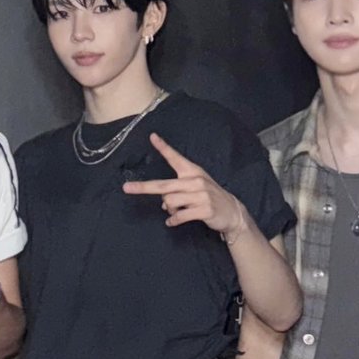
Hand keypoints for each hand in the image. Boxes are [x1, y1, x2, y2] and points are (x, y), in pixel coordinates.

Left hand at [123, 134, 250, 238]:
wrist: (232, 212)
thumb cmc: (209, 197)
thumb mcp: (195, 189)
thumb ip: (177, 192)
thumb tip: (163, 203)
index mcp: (192, 172)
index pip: (175, 158)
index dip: (163, 147)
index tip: (152, 137)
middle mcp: (195, 181)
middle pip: (163, 185)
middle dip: (143, 187)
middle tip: (126, 188)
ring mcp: (201, 195)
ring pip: (169, 203)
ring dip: (169, 210)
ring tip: (178, 211)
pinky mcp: (204, 209)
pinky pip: (179, 216)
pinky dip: (173, 221)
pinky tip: (174, 222)